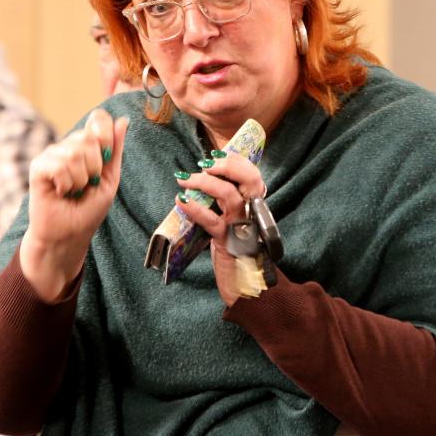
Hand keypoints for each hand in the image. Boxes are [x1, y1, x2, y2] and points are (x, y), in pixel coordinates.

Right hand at [21, 109, 128, 301]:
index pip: (98, 119)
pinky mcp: (38, 167)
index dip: (106, 135)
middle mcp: (67, 146)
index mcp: (86, 146)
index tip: (106, 156)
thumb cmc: (89, 208)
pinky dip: (66, 183)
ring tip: (74, 191)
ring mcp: (51, 155)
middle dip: (96, 167)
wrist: (70, 233)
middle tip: (88, 183)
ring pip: (75, 154)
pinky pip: (59, 166)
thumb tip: (123, 119)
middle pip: (89, 138)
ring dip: (81, 180)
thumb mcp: (110, 178)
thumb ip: (115, 150)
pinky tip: (61, 191)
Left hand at [173, 152, 265, 305]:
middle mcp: (253, 212)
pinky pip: (211, 221)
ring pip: (230, 196)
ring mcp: (241, 226)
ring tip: (186, 180)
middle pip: (251, 179)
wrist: (241, 281)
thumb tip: (206, 175)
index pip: (253, 174)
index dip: (237, 160)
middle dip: (228, 166)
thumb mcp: (233, 218)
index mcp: (254, 204)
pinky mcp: (227, 241)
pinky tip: (181, 201)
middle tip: (205, 164)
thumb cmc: (234, 246)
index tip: (217, 155)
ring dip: (206, 183)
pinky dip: (194, 209)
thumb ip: (226, 199)